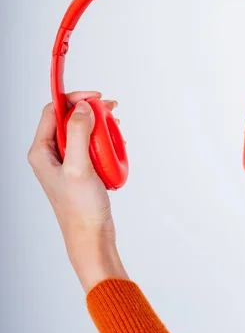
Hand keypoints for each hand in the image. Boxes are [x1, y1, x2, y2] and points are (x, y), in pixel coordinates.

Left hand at [28, 92, 128, 291]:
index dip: (74, 98)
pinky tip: (116, 145)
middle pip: (68, 118)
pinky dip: (103, 141)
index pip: (53, 111)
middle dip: (90, 111)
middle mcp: (50, 155)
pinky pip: (90, 145)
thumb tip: (82, 106)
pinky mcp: (78, 169)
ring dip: (99, 125)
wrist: (91, 236)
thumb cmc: (81, 209)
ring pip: (81, 131)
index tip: (95, 97)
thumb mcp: (79, 167)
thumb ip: (77, 133)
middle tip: (111, 109)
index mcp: (41, 152)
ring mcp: (65, 162)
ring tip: (116, 128)